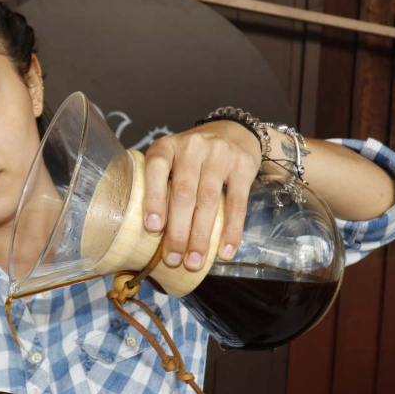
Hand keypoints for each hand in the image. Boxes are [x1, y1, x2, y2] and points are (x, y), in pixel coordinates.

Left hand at [143, 120, 260, 270]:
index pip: (157, 170)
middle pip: (183, 193)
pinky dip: (231, 230)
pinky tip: (225, 251)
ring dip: (201, 236)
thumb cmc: (192, 157)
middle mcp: (192, 146)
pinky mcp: (243, 166)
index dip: (153, 199)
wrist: (233, 131)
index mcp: (166, 146)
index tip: (152, 229)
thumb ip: (161, 185)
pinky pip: (236, 203)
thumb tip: (151, 236)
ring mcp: (219, 154)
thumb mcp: (171, 160)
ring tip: (194, 262)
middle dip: (178, 231)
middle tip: (173, 260)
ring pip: (208, 200)